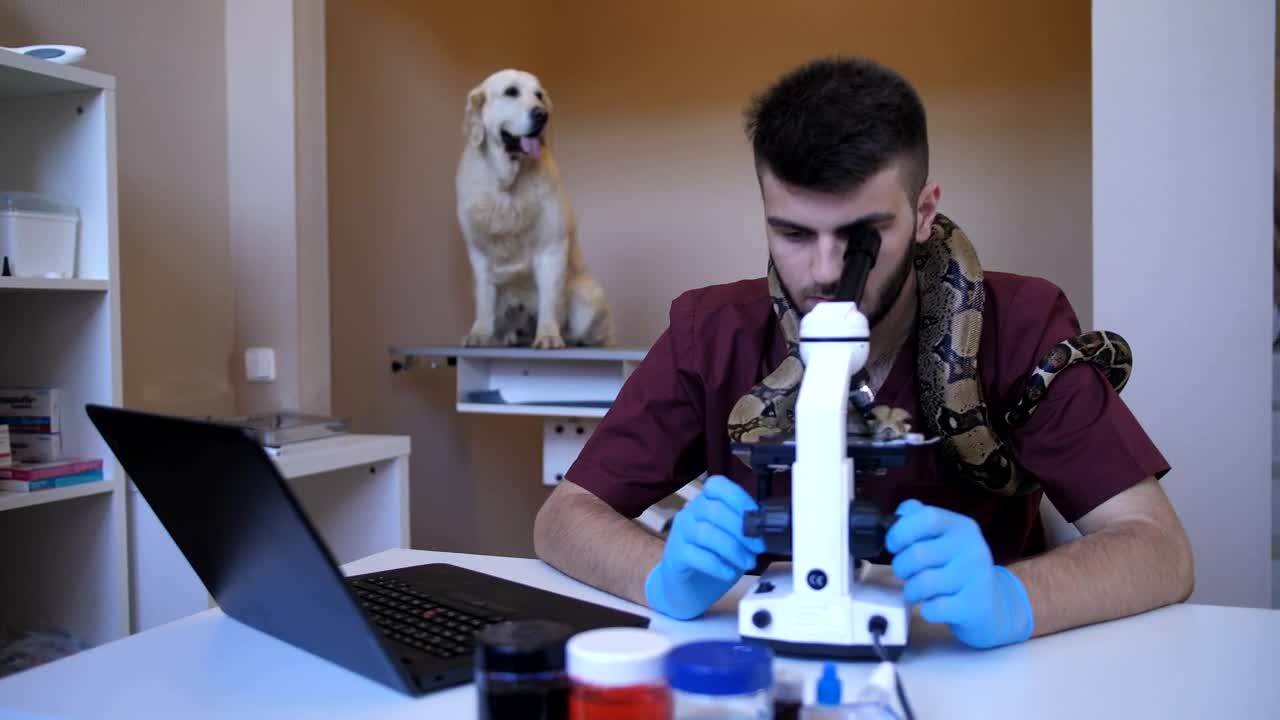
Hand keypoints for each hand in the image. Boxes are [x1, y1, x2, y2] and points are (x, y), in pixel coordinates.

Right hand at [644, 475, 764, 619]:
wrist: (688, 588)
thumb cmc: (714, 558)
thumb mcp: (733, 539)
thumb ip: (745, 529)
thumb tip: (764, 527)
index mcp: (705, 502)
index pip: (717, 485)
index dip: (739, 498)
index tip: (757, 518)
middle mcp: (690, 513)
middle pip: (714, 510)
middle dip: (742, 529)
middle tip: (757, 548)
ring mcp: (680, 534)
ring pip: (705, 533)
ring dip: (733, 549)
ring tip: (747, 563)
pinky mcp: (675, 556)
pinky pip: (696, 555)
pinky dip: (717, 565)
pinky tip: (728, 573)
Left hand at [886, 500, 1033, 647]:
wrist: (992, 606)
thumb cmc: (958, 568)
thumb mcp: (945, 539)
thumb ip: (921, 521)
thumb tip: (900, 512)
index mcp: (962, 526)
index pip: (927, 517)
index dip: (901, 531)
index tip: (893, 545)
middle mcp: (972, 548)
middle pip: (918, 554)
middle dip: (901, 567)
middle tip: (906, 573)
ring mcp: (976, 578)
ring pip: (923, 583)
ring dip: (911, 590)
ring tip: (917, 591)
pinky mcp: (975, 607)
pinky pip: (934, 608)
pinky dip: (926, 610)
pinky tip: (935, 606)